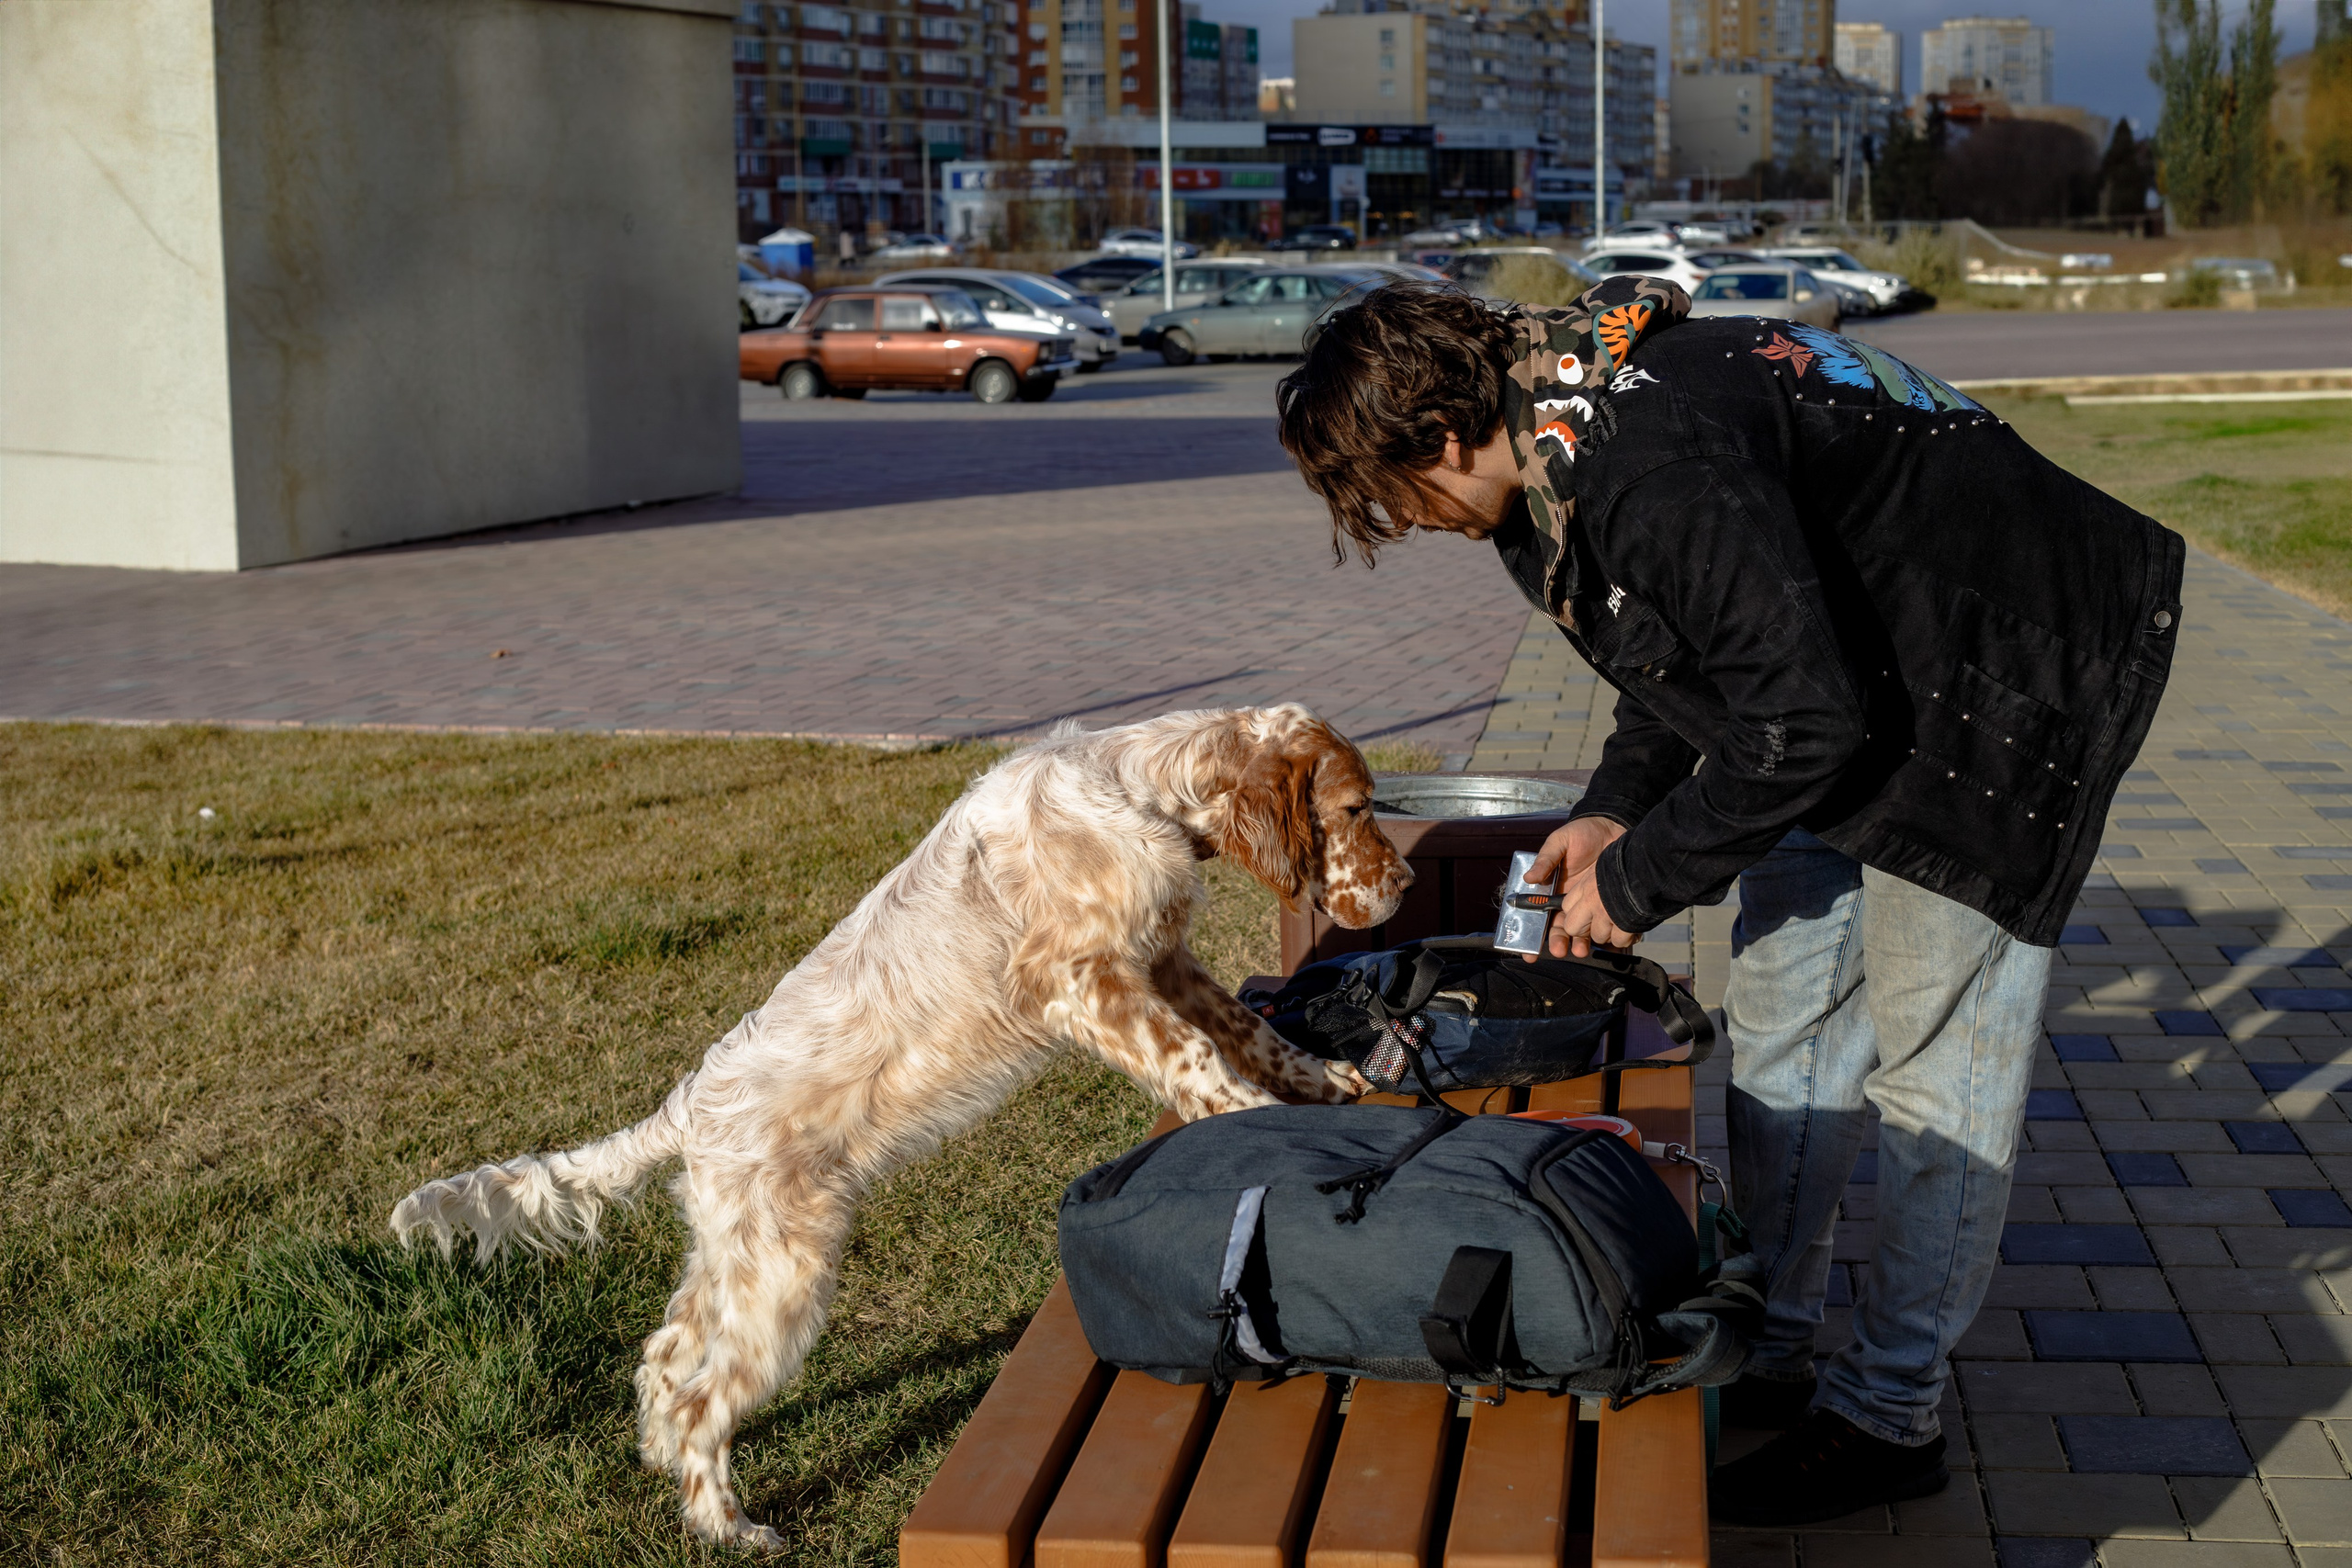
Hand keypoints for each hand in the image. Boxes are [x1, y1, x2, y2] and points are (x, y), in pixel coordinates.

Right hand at [1526, 818, 1636, 958]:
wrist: (1614, 827)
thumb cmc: (1583, 833)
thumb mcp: (1560, 841)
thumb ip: (1546, 859)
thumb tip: (1529, 878)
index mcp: (1551, 889)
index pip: (1538, 916)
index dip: (1530, 935)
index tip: (1528, 952)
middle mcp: (1568, 901)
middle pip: (1559, 929)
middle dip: (1557, 943)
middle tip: (1558, 951)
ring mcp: (1589, 904)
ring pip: (1582, 932)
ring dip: (1579, 944)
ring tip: (1580, 950)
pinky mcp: (1608, 904)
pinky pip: (1606, 923)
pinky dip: (1606, 936)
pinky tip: (1606, 943)